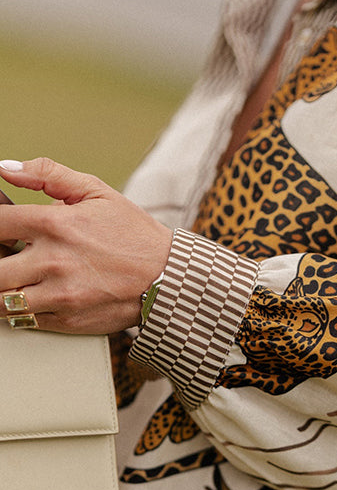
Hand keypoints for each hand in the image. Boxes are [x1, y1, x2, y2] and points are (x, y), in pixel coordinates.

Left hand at [0, 157, 172, 332]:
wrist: (168, 278)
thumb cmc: (134, 235)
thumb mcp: (96, 191)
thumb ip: (47, 174)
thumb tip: (6, 168)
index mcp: (55, 224)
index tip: (1, 232)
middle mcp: (52, 261)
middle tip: (5, 258)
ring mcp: (58, 295)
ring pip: (1, 301)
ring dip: (2, 291)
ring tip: (12, 281)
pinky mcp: (66, 321)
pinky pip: (24, 321)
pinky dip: (20, 311)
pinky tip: (31, 297)